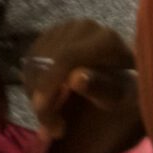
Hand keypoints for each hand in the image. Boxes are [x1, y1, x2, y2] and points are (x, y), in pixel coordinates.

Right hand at [24, 19, 141, 152]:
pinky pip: (30, 59)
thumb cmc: (122, 93)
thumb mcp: (118, 97)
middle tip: (52, 126)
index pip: (66, 58)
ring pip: (35, 61)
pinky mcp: (51, 33)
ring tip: (52, 114)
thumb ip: (100, 88)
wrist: (119, 82)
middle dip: (42, 95)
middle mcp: (85, 26)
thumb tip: (76, 78)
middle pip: (47, 60)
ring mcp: (66, 27)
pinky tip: (46, 98)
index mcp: (107, 40)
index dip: (49, 85)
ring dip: (36, 92)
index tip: (42, 111)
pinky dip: (32, 83)